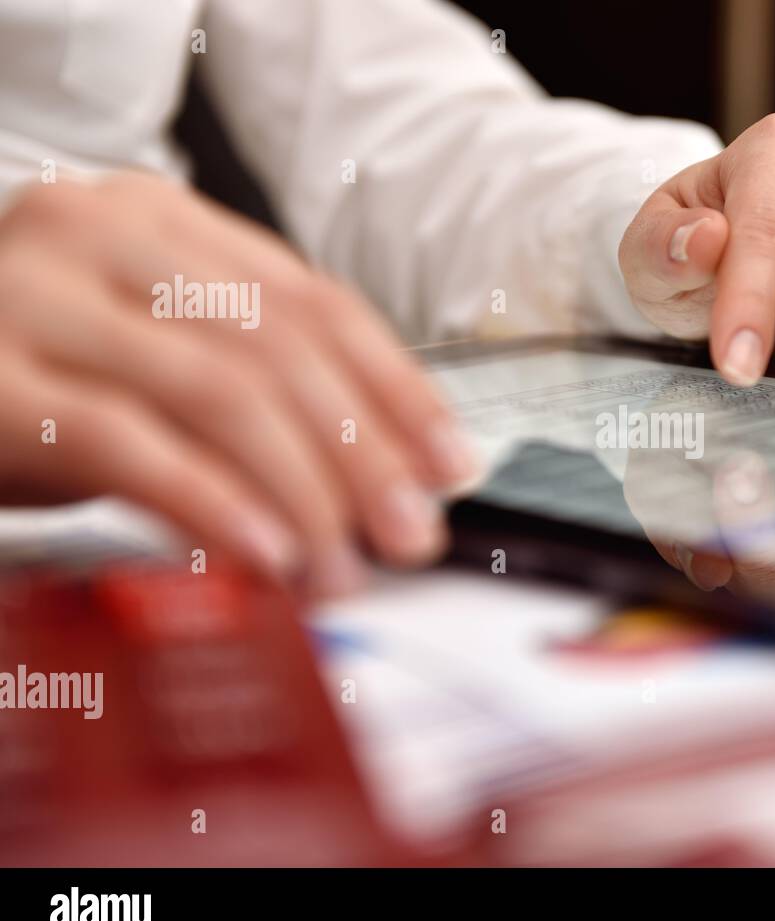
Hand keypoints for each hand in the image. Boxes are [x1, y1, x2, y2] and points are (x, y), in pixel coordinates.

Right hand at [0, 174, 477, 594]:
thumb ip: (248, 381)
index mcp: (162, 220)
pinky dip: (213, 503)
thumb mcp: (148, 353)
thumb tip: (382, 466)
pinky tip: (264, 554)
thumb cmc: (30, 368)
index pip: (318, 302)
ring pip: (220, 392)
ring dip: (304, 492)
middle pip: (281, 347)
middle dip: (364, 452)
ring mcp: (36, 300)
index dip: (397, 389)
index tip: (449, 462)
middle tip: (410, 530)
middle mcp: (102, 236)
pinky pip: (130, 444)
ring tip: (346, 563)